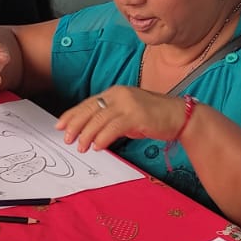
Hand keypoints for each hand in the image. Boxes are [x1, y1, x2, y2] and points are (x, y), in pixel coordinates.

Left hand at [56, 86, 188, 152]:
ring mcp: (128, 104)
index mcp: (115, 93)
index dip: (72, 115)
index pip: (88, 103)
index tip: (60, 125)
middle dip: (75, 125)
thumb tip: (90, 131)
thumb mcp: (127, 115)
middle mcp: (119, 95)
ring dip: (87, 135)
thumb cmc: (154, 117)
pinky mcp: (137, 115)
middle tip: (66, 138)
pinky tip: (98, 146)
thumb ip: (110, 119)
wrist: (180, 116)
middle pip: (90, 109)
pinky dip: (103, 138)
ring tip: (81, 147)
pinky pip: (114, 127)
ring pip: (99, 119)